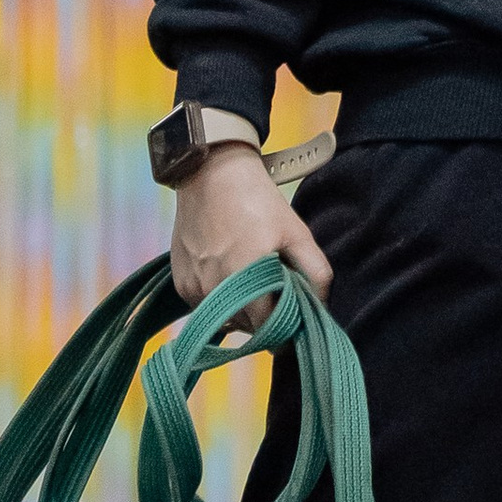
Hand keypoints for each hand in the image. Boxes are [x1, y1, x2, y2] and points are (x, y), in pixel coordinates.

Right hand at [168, 141, 333, 318]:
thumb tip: (320, 306)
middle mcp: (215, 287)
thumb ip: (315, 271)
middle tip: (272, 290)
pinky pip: (204, 307)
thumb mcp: (296, 232)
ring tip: (250, 280)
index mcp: (246, 276)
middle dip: (263, 316)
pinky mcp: (180, 283)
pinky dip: (219, 300)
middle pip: (246, 326)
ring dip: (240, 311)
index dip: (283, 325)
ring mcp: (194, 287)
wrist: (212, 175)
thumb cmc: (259, 202)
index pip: (267, 327)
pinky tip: (228, 274)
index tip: (290, 312)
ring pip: (224, 320)